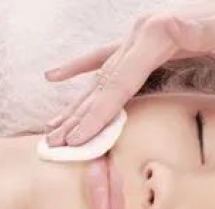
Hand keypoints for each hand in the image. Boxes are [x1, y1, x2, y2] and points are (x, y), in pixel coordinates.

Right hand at [44, 1, 214, 145]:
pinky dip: (77, 68)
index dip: (95, 114)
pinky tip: (54, 77)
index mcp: (155, 34)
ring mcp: (134, 40)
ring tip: (51, 127)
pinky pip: (100, 59)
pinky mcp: (136, 45)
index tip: (76, 140)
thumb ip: (195, 32)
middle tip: (54, 144)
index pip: (117, 84)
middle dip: (76, 118)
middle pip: (100, 85)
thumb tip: (166, 25)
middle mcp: (137, 36)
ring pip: (97, 78)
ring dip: (74, 105)